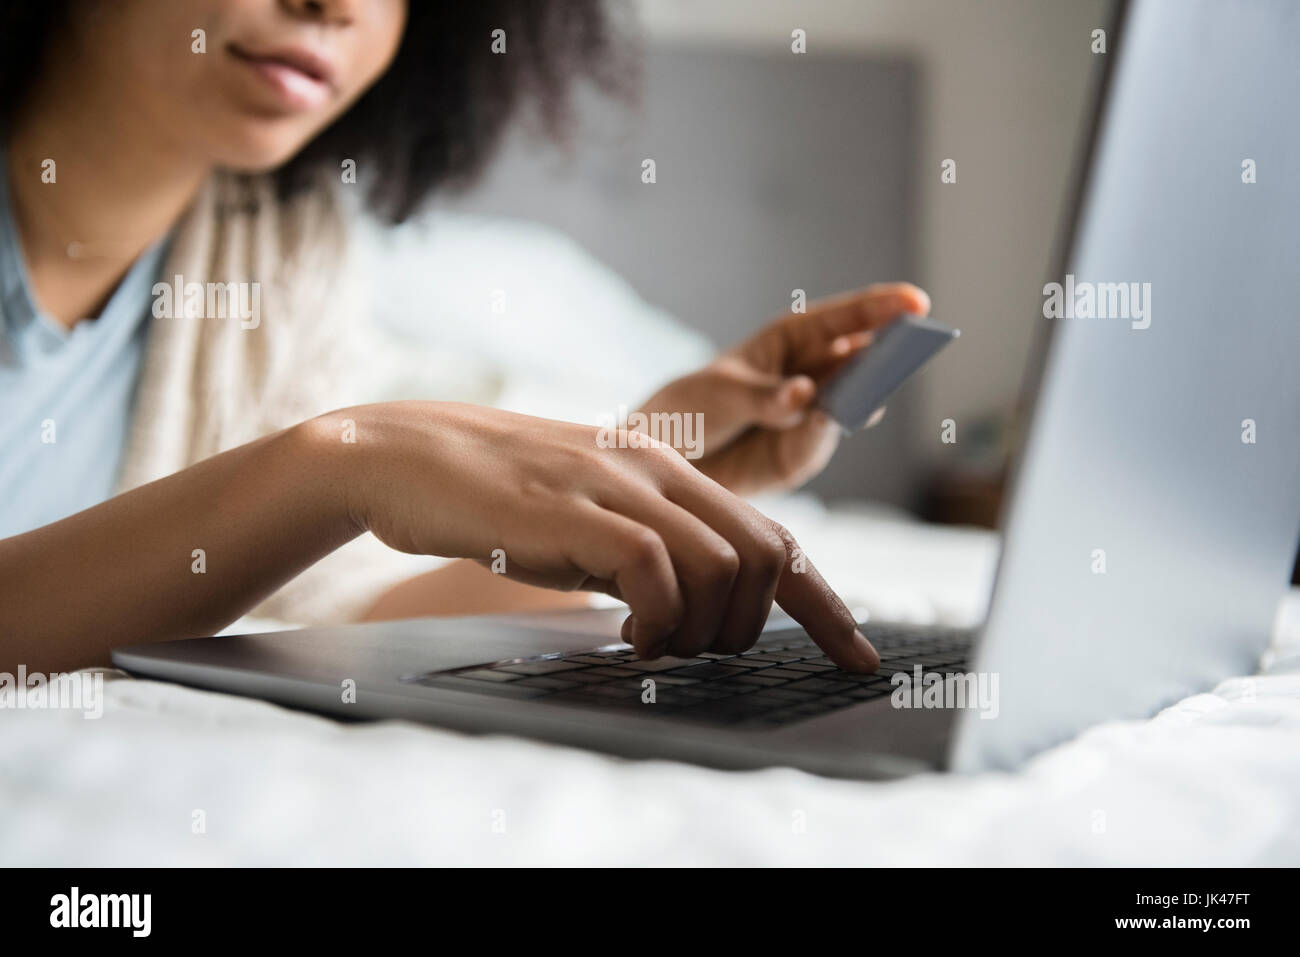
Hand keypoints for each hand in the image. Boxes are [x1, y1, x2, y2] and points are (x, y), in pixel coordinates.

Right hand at [317, 401, 878, 669]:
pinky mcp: (577, 510)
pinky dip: (655, 619)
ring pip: (723, 568)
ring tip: (649, 642)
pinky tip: (622, 632)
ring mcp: (620, 486)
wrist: (405, 457)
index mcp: (670, 471)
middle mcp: (660, 471)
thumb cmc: (496, 499)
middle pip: (768, 556)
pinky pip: (657, 572)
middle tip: (697, 651)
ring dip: (699, 630)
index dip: (825, 604)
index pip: (776, 538)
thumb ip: (647, 549)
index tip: (857, 657)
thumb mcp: (591, 519)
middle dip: (754, 628)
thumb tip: (691, 610)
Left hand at [637, 282, 930, 495]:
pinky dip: (820, 435)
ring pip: (849, 405)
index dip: (881, 309)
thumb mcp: (721, 393)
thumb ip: (765, 397)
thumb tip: (807, 396)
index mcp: (792, 340)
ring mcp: (811, 417)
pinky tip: (822, 424)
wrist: (667, 459)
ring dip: (861, 398)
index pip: (843, 320)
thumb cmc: (691, 407)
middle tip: (911, 349)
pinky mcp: (801, 455)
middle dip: (887, 356)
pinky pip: (819, 444)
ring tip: (869, 394)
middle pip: (860, 362)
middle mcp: (811, 375)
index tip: (917, 303)